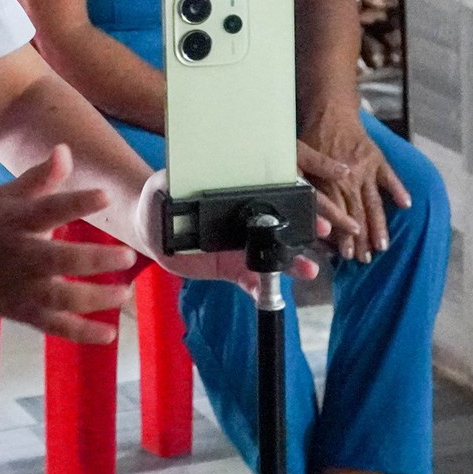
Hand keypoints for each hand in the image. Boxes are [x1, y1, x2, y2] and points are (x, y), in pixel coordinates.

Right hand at [0, 144, 137, 343]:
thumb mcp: (6, 195)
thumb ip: (40, 177)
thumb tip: (66, 150)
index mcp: (17, 221)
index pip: (49, 209)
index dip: (77, 202)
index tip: (105, 196)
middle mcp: (21, 256)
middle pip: (60, 260)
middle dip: (95, 260)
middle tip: (128, 256)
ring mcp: (22, 289)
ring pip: (61, 299)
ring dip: (96, 299)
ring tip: (125, 293)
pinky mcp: (23, 312)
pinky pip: (54, 327)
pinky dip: (81, 334)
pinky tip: (110, 335)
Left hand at [139, 168, 328, 293]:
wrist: (149, 229)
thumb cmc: (160, 198)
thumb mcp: (164, 182)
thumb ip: (172, 181)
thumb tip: (175, 179)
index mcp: (235, 195)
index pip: (269, 193)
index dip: (291, 196)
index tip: (309, 196)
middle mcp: (244, 221)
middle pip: (280, 225)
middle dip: (305, 229)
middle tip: (323, 230)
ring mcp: (240, 247)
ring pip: (273, 256)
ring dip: (293, 263)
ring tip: (309, 269)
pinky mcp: (231, 270)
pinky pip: (251, 282)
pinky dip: (262, 289)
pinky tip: (270, 294)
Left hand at [301, 114, 408, 262]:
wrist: (329, 109)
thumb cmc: (312, 136)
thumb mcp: (300, 160)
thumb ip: (306, 185)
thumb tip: (309, 213)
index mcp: (330, 180)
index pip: (339, 214)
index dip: (343, 236)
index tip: (347, 255)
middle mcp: (350, 177)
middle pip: (357, 213)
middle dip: (361, 239)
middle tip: (365, 259)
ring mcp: (366, 169)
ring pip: (374, 202)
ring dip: (379, 225)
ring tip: (383, 245)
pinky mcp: (377, 159)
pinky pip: (390, 177)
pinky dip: (398, 190)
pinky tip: (406, 204)